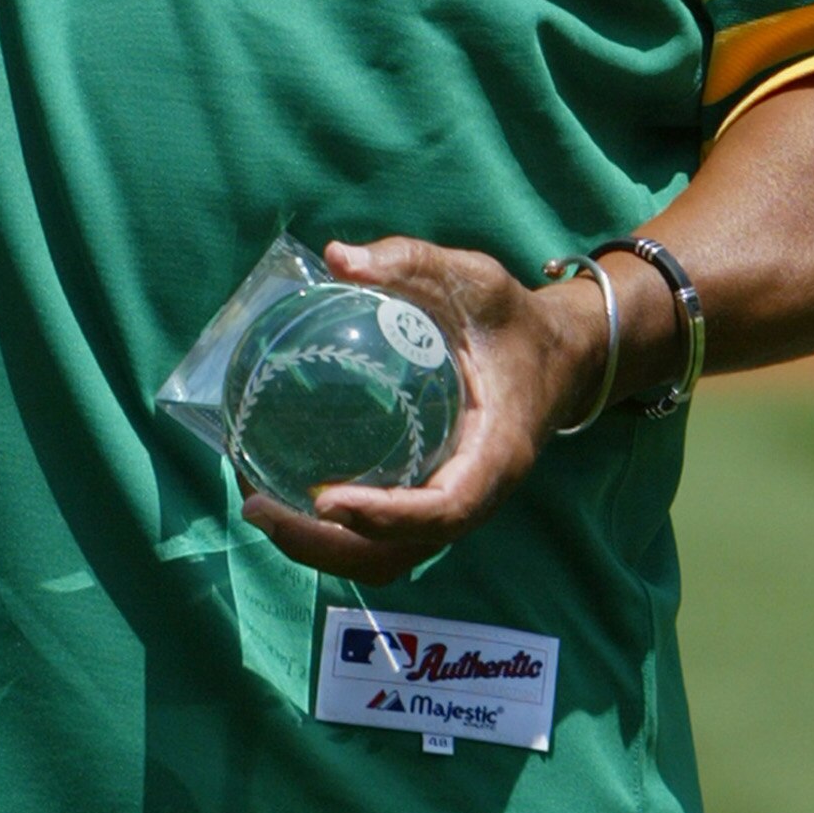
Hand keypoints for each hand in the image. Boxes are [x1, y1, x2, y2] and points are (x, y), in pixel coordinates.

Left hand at [238, 236, 604, 587]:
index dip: (385, 516)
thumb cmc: (513, 320)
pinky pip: (383, 533)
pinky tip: (284, 487)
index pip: (445, 511)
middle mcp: (475, 495)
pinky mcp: (432, 494)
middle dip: (327, 547)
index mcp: (496, 454)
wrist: (557, 355)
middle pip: (400, 552)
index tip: (325, 499)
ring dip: (321, 547)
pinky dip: (335, 529)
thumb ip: (413, 263)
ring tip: (257, 504)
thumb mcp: (475, 280)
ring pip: (387, 554)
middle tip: (257, 506)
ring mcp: (452, 503)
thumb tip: (338, 258)